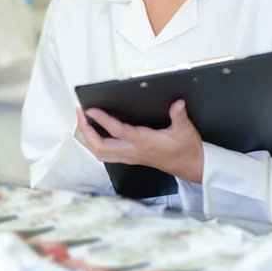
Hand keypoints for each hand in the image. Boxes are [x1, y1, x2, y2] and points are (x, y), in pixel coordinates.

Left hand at [76, 100, 203, 183]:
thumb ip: (180, 116)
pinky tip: (94, 133)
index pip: (118, 131)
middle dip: (86, 131)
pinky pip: (106, 155)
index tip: (91, 109)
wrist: (190, 167)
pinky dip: (95, 144)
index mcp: (144, 142)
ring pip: (100, 153)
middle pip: (100, 146)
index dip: (102, 120)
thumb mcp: (185, 130)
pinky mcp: (131, 159)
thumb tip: (177, 103)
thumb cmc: (187, 148)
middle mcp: (133, 151)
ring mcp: (130, 157)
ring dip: (87, 139)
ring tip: (82, 121)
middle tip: (80, 113)